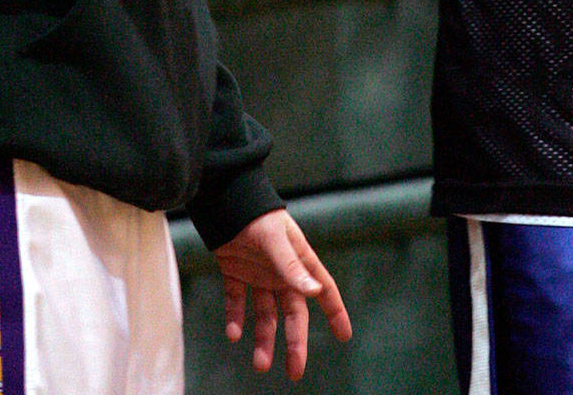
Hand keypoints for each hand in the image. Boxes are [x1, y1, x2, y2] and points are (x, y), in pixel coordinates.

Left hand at [212, 209, 352, 379]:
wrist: (226, 201)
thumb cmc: (258, 217)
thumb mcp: (278, 241)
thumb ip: (293, 267)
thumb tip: (315, 292)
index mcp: (299, 262)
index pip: (323, 289)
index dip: (335, 311)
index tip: (345, 335)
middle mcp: (281, 272)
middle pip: (293, 313)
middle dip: (295, 342)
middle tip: (295, 371)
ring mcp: (259, 274)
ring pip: (265, 314)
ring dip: (263, 339)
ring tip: (260, 364)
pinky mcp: (236, 273)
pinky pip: (237, 302)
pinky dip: (235, 319)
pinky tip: (233, 333)